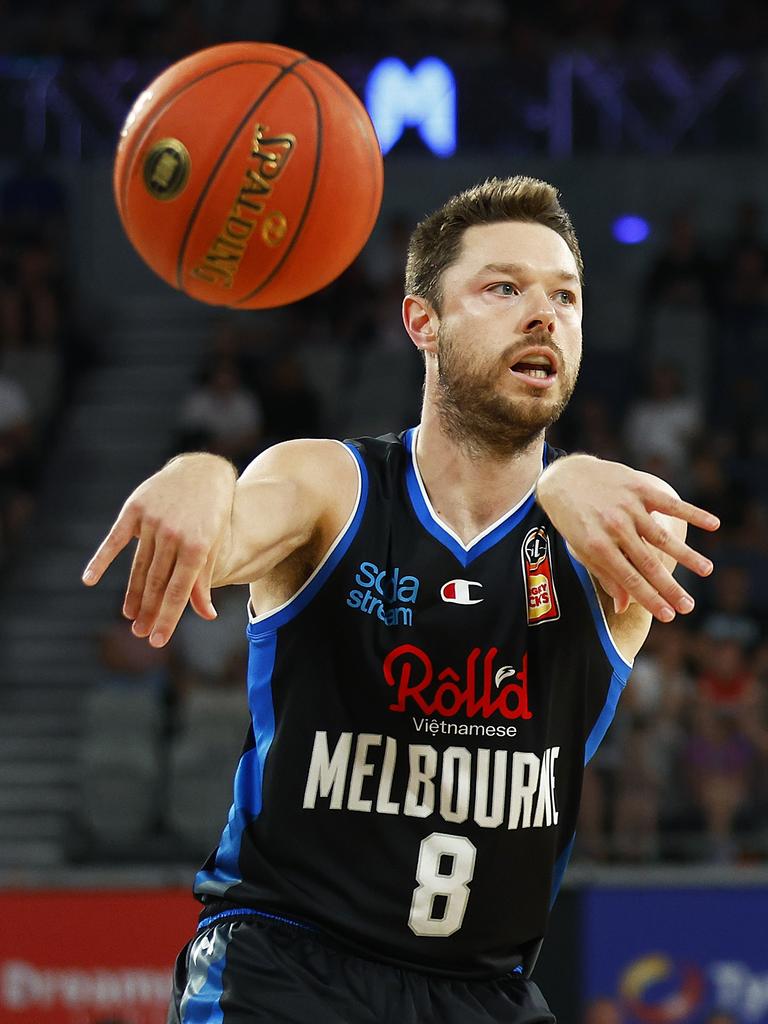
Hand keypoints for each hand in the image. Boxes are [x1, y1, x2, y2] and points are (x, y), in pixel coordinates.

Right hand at [82, 454, 236, 645]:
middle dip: (148, 611)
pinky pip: (115, 539)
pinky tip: (89, 578)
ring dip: (133, 593)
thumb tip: (207, 615)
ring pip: (139, 565)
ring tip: (129, 616)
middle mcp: (174, 534)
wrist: (201, 471)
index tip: (157, 640)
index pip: (179, 590)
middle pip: (156, 582)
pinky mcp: (135, 508)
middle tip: (139, 634)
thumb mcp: (214, 545)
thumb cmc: (212, 513)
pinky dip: (101, 559)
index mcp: (197, 545)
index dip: (167, 618)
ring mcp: (153, 520)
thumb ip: (204, 579)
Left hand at [536, 454, 719, 621]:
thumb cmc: (574, 519)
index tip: (669, 616)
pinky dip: (692, 513)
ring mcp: (628, 507)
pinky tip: (713, 525)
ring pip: (663, 536)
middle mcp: (614, 528)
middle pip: (649, 563)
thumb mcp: (582, 549)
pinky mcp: (639, 488)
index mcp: (597, 547)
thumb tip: (623, 607)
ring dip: (687, 555)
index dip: (651, 599)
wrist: (565, 477)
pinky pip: (670, 504)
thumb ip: (605, 575)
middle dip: (670, 588)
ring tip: (707, 571)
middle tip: (689, 606)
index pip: (630, 579)